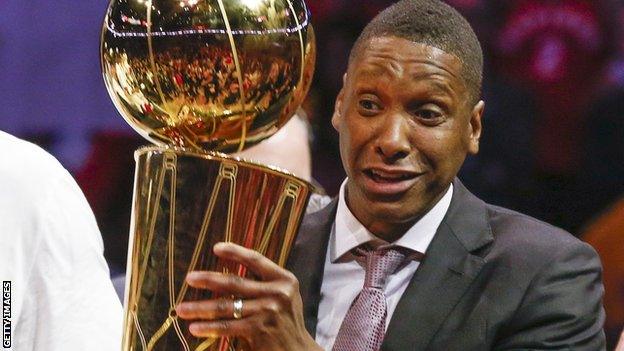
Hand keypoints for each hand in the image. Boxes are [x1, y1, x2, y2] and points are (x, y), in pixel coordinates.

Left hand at [176, 242, 321, 350]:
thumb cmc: (285, 322)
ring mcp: (268, 311)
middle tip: (189, 278)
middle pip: (235, 282)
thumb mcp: (283, 296)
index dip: (235, 252)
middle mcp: (277, 293)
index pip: (256, 260)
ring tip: (182, 308)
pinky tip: (195, 328)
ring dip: (200, 308)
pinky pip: (227, 326)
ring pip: (226, 306)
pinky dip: (209, 327)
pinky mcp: (258, 330)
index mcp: (283, 279)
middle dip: (208, 280)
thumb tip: (224, 277)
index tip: (216, 248)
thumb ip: (262, 284)